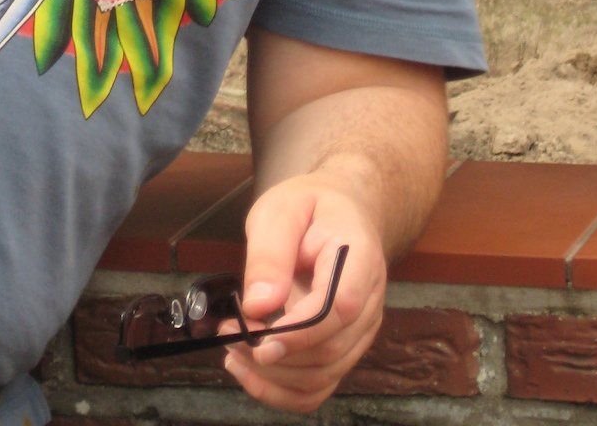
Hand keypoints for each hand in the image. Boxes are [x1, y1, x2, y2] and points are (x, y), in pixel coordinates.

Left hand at [221, 176, 386, 412]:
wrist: (344, 210)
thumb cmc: (310, 205)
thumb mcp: (281, 210)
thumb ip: (270, 254)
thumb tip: (259, 306)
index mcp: (359, 259)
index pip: (339, 308)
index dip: (299, 333)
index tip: (257, 341)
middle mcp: (369, 303)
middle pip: (329, 351)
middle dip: (273, 355)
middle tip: (228, 334)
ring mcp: (360, 331)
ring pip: (323, 376)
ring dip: (272, 376)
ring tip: (232, 351)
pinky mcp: (345, 347)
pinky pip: (320, 385)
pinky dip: (283, 390)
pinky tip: (251, 372)